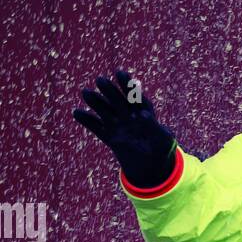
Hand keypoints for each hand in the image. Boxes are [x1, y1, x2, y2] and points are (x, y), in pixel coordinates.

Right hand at [73, 69, 175, 188]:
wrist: (153, 168)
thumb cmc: (163, 151)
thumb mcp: (164, 140)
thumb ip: (154, 127)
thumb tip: (141, 115)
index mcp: (144, 112)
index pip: (135, 96)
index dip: (127, 85)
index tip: (120, 73)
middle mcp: (129, 116)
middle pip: (118, 101)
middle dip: (110, 91)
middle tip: (100, 80)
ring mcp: (119, 126)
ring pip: (105, 111)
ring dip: (96, 102)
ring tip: (86, 92)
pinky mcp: (110, 138)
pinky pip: (97, 128)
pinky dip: (87, 120)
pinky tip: (76, 112)